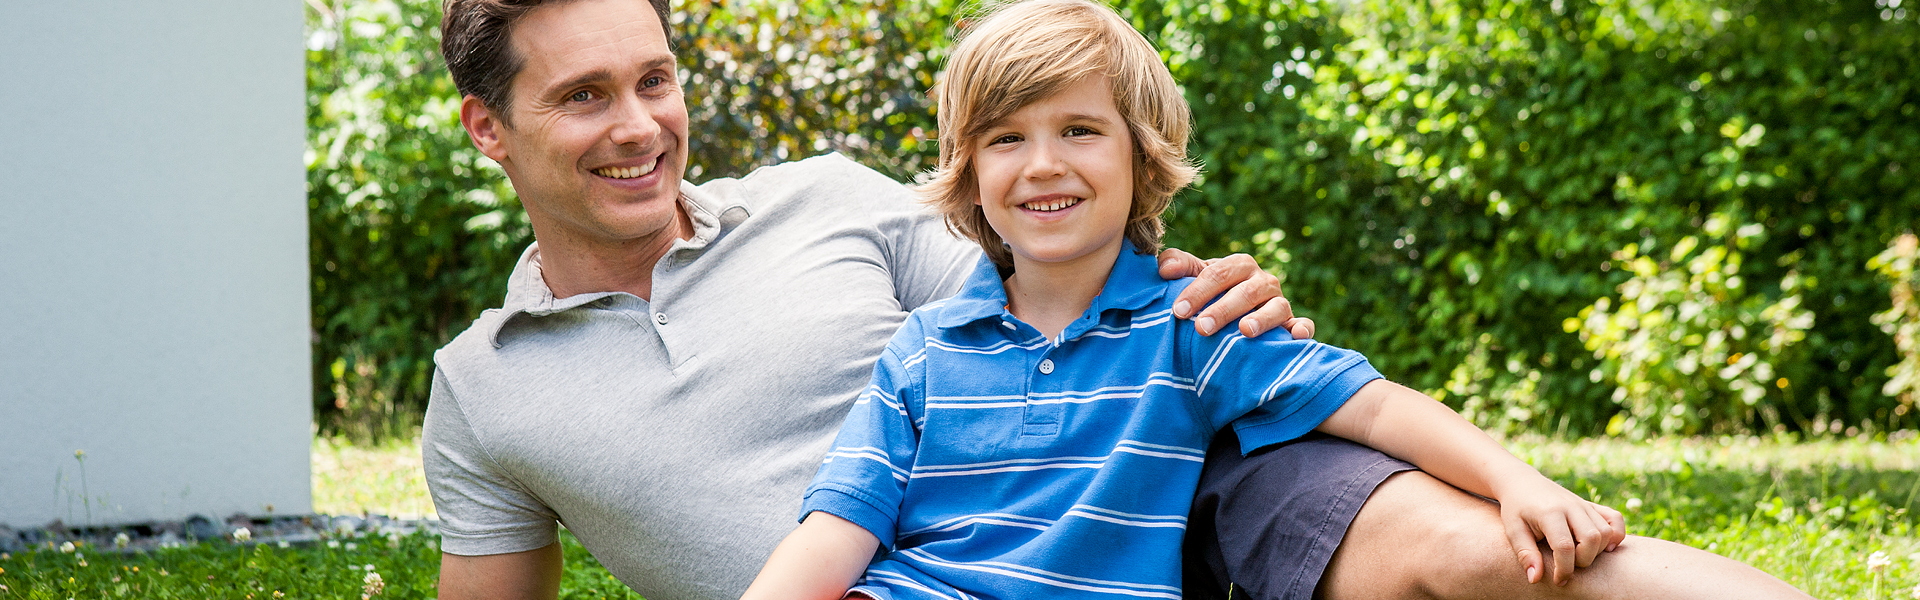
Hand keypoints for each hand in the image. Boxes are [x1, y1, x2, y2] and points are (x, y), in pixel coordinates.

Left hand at [1156, 248, 1314, 337]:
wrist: (1237, 312)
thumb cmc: (1212, 293)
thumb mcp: (1195, 277)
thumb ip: (1178, 266)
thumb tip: (1163, 269)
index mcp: (1239, 265)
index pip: (1218, 273)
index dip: (1198, 290)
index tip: (1179, 310)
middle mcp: (1262, 281)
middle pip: (1245, 292)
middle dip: (1223, 309)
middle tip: (1202, 327)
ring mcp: (1279, 302)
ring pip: (1275, 307)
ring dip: (1261, 319)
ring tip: (1244, 331)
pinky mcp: (1292, 324)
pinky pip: (1302, 324)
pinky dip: (1302, 329)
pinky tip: (1296, 336)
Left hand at [1495, 477, 1626, 585]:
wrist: (1523, 483)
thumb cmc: (1516, 509)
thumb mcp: (1513, 530)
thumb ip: (1525, 554)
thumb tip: (1534, 579)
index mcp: (1549, 513)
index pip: (1565, 546)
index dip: (1564, 569)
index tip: (1558, 580)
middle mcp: (1571, 507)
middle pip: (1591, 539)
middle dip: (1583, 561)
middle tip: (1567, 565)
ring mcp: (1584, 505)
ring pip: (1606, 532)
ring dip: (1597, 551)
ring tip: (1579, 556)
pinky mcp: (1592, 505)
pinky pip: (1615, 518)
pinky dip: (1616, 534)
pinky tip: (1604, 547)